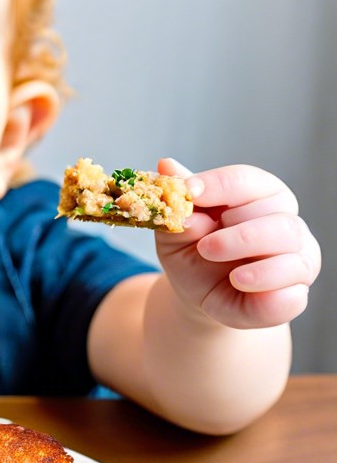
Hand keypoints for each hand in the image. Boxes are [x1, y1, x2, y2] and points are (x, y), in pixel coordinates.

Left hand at [155, 159, 320, 328]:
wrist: (197, 296)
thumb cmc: (192, 254)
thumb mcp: (176, 230)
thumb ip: (176, 203)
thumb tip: (166, 166)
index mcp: (258, 197)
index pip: (248, 180)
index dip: (219, 184)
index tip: (190, 192)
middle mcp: (285, 222)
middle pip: (275, 214)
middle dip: (237, 232)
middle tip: (205, 247)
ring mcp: (296, 258)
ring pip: (290, 245)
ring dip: (251, 256)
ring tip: (227, 271)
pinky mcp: (294, 295)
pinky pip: (290, 293)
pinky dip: (265, 291)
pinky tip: (240, 286)